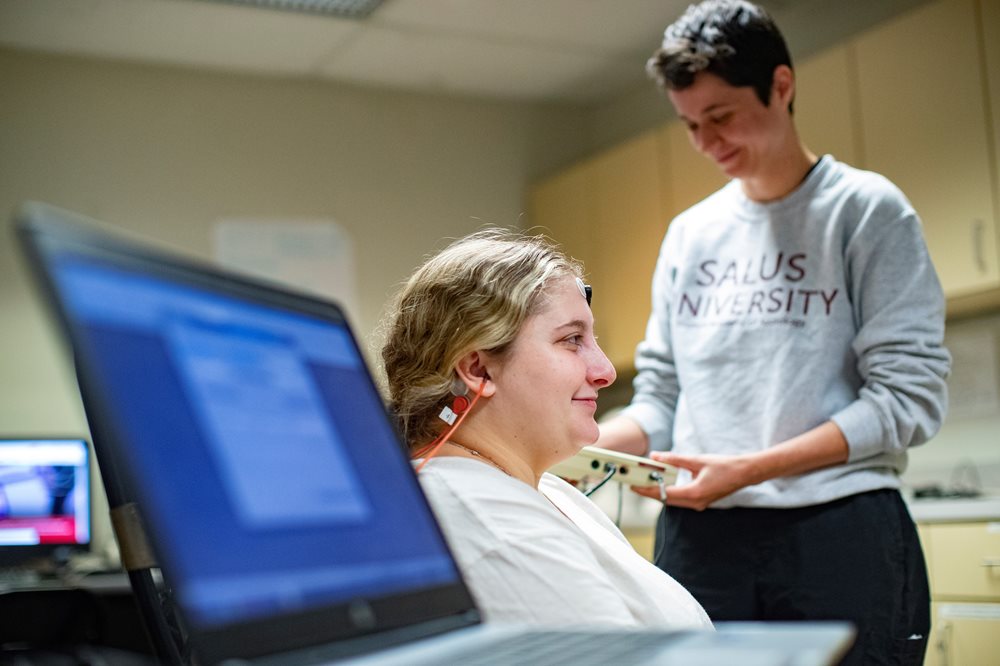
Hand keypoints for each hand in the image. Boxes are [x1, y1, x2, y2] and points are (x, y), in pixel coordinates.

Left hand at [631, 451, 760, 510]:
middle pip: (666, 500)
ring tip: (646, 481)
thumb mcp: (697, 460)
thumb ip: (674, 459)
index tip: (634, 486)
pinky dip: (670, 492)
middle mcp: (696, 503)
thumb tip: (656, 457)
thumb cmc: (725, 466)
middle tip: (636, 481)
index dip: (647, 490)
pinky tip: (664, 483)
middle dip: (650, 491)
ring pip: (673, 501)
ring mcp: (699, 504)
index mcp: (694, 493)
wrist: (745, 473)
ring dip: (660, 492)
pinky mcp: (701, 501)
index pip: (664, 494)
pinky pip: (680, 499)